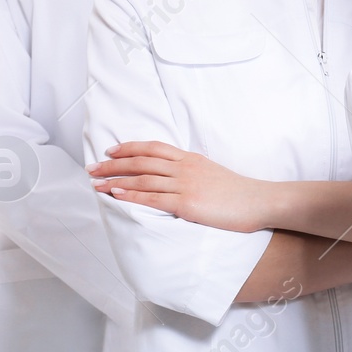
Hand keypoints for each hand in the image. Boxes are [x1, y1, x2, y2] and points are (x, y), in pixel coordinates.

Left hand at [89, 141, 270, 232]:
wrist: (259, 201)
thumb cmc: (239, 192)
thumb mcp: (213, 173)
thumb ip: (193, 172)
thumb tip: (175, 177)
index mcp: (191, 159)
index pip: (154, 148)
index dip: (129, 147)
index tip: (111, 150)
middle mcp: (185, 168)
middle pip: (142, 161)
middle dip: (113, 164)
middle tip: (92, 168)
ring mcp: (186, 184)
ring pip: (143, 178)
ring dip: (116, 180)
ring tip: (96, 183)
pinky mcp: (187, 203)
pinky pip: (153, 198)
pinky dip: (132, 194)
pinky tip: (116, 193)